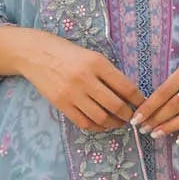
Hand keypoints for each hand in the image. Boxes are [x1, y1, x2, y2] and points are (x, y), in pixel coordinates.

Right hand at [0, 26, 143, 131]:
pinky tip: (102, 124)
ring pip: (101, 117)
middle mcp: (85, 79)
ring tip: (119, 122)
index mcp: (96, 63)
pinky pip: (84, 123)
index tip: (144, 104)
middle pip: (115, 105)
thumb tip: (129, 94)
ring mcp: (72, 94)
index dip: (138, 99)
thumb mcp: (91, 55)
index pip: (125, 86)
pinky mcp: (61, 104)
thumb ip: (108, 73)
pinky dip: (97, 127)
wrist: (34, 53)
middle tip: (133, 117)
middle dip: (128, 115)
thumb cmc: (66, 52)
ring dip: (114, 123)